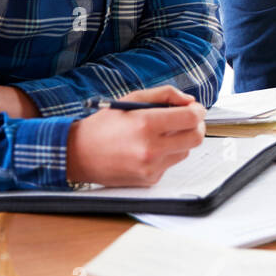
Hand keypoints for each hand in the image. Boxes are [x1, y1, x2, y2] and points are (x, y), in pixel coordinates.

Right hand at [67, 86, 205, 186]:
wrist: (78, 154)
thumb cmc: (104, 125)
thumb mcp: (132, 100)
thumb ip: (165, 95)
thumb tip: (189, 101)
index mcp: (145, 124)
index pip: (191, 118)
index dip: (197, 111)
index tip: (194, 109)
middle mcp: (150, 148)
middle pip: (196, 138)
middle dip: (196, 126)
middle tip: (187, 120)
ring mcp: (150, 167)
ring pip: (186, 151)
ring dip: (180, 140)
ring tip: (160, 134)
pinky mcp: (149, 180)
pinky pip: (170, 164)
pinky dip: (166, 154)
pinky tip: (148, 149)